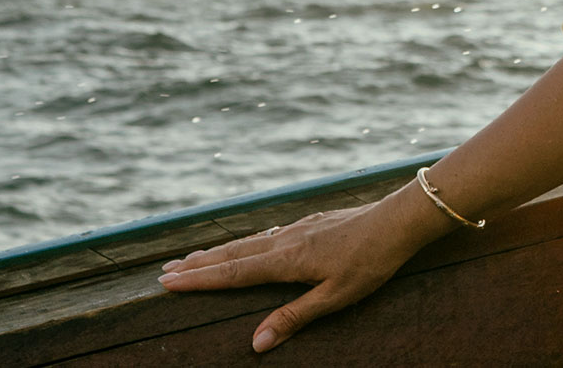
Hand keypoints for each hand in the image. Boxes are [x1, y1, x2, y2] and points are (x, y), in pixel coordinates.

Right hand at [156, 188, 446, 352]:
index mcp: (287, 261)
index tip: (167, 283)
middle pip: (231, 254)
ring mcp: (295, 228)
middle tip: (164, 272)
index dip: (199, 280)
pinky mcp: (308, 223)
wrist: (398, 220)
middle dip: (197, 265)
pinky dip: (242, 243)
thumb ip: (294, 318)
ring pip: (246, 241)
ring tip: (191, 258)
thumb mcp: (335, 298)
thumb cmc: (371, 263)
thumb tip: (256, 343)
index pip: (233, 273)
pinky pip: (264, 234)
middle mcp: (284, 240)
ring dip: (216, 252)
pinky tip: (243, 246)